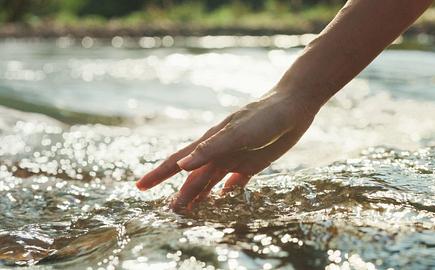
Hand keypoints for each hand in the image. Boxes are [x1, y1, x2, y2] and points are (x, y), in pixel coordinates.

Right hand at [135, 89, 317, 210]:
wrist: (292, 106)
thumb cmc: (264, 117)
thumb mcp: (237, 133)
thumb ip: (210, 149)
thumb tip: (181, 167)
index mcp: (210, 144)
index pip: (178, 162)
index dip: (158, 175)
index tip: (140, 187)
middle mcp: (219, 152)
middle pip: (194, 178)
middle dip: (181, 194)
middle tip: (171, 212)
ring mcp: (235, 157)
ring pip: (211, 181)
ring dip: (201, 195)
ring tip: (191, 211)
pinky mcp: (252, 163)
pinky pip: (235, 182)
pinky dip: (227, 191)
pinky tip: (223, 198)